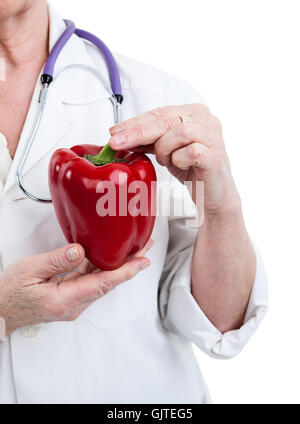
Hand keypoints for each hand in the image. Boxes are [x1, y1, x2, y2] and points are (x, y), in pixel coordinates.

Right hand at [0, 241, 151, 335]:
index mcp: (63, 300)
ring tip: (133, 251)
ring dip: (118, 267)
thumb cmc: (10, 292)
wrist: (0, 311)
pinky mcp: (70, 299)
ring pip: (101, 283)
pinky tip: (110, 257)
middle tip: (144, 248)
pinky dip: (103, 269)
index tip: (142, 262)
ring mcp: (73, 304)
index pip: (102, 284)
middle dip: (128, 266)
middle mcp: (73, 306)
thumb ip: (56, 260)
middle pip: (107, 283)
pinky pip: (91, 283)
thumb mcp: (30, 270)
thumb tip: (80, 250)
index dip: (125, 272)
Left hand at [109, 104, 240, 217]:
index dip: (135, 122)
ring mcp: (213, 137)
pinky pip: (190, 152)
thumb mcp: (166, 151)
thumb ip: (149, 140)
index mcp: (193, 113)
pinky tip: (179, 165)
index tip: (114, 132)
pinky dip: (179, 160)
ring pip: (178, 133)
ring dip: (164, 149)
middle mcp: (206, 120)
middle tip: (117, 143)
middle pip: (165, 120)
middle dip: (137, 132)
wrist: (213, 195)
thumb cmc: (192, 170)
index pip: (159, 113)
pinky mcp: (215, 156)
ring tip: (166, 161)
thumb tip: (119, 135)